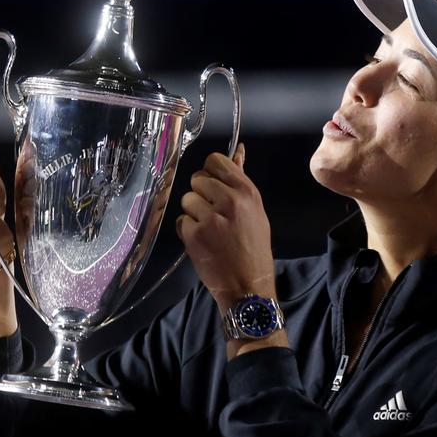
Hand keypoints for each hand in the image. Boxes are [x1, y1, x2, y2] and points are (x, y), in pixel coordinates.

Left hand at [175, 143, 275, 312]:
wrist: (248, 285)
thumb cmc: (254, 248)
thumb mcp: (255, 211)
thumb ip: (240, 181)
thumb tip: (238, 151)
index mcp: (246, 192)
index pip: (216, 161)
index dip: (210, 173)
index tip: (214, 186)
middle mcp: (228, 201)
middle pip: (198, 180)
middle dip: (201, 195)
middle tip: (213, 213)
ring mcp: (210, 218)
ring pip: (187, 200)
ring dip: (193, 213)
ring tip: (208, 229)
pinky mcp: (194, 235)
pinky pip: (180, 221)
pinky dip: (187, 231)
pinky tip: (202, 241)